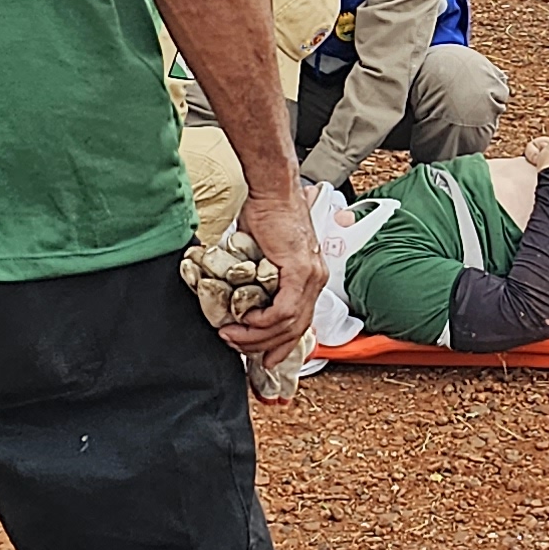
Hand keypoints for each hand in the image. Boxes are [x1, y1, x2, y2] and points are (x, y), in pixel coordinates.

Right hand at [225, 177, 323, 359]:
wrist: (271, 190)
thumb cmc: (265, 214)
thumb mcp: (262, 255)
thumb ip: (259, 278)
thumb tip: (242, 297)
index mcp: (310, 277)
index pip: (301, 322)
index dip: (283, 345)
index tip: (266, 359)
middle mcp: (316, 279)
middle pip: (296, 329)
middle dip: (265, 346)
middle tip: (237, 346)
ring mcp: (311, 276)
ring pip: (289, 324)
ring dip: (257, 335)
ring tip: (232, 334)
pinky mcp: (300, 271)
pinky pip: (284, 310)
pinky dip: (263, 320)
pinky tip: (246, 320)